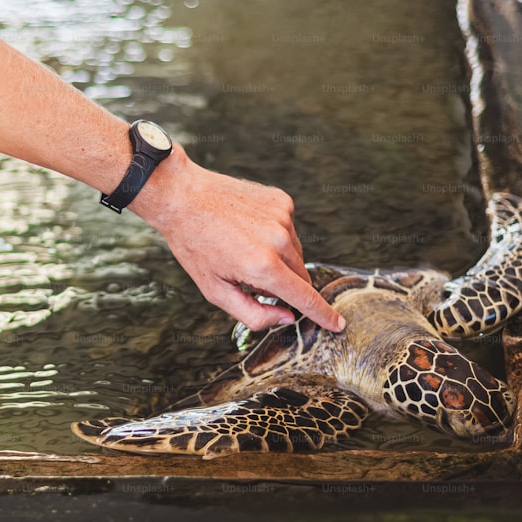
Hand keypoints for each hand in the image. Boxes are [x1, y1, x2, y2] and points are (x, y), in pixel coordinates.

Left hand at [133, 149, 345, 332]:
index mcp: (263, 266)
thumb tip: (286, 318)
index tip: (338, 324)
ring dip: (278, 259)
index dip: (322, 314)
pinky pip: (288, 229)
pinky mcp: (282, 201)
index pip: (304, 297)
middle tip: (251, 277)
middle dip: (284, 284)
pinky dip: (275, 235)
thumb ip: (253, 313)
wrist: (183, 197)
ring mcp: (283, 217)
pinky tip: (248, 228)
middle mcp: (278, 240)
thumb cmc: (194, 245)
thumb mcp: (215, 290)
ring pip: (295, 253)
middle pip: (300, 276)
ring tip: (243, 247)